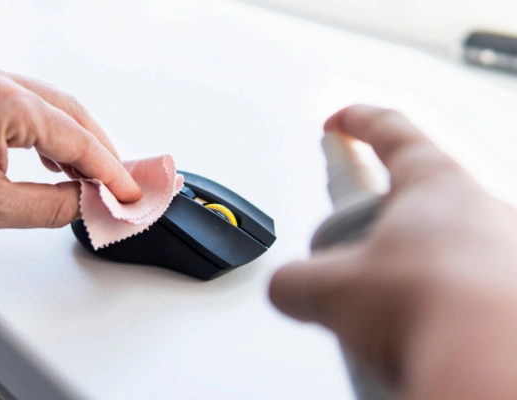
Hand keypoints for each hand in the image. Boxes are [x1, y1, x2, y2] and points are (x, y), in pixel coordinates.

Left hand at [0, 61, 141, 235]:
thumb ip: (48, 206)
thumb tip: (83, 203)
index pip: (76, 138)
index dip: (110, 170)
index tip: (129, 191)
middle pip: (71, 112)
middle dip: (101, 149)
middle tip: (119, 182)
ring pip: (51, 104)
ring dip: (77, 139)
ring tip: (94, 173)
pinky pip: (26, 104)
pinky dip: (49, 131)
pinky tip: (56, 155)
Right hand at [270, 105, 516, 398]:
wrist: (494, 366)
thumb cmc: (437, 310)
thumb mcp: (333, 290)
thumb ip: (294, 281)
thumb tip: (287, 288)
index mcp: (437, 185)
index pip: (391, 130)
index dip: (356, 121)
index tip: (337, 124)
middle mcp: (481, 210)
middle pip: (418, 190)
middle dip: (378, 208)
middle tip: (352, 232)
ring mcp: (505, 251)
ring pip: (442, 240)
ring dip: (406, 258)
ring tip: (381, 297)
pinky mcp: (512, 291)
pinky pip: (463, 280)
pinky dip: (433, 295)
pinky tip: (416, 324)